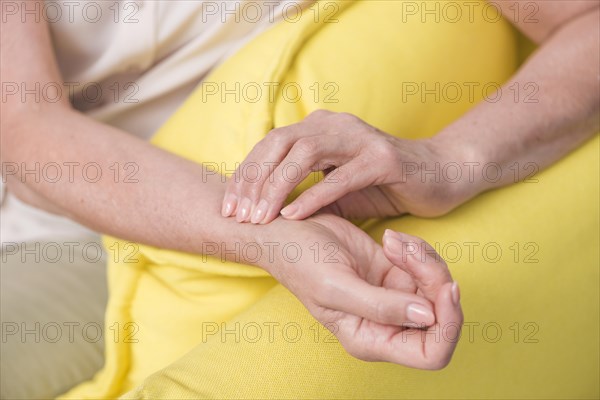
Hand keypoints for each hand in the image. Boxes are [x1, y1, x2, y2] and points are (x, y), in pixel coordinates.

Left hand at [222, 110, 477, 223]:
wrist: (440, 175)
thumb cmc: (383, 185)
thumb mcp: (336, 189)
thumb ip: (304, 192)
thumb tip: (265, 211)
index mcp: (318, 128)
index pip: (270, 146)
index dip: (246, 175)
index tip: (229, 207)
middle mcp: (334, 125)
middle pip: (279, 144)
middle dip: (253, 180)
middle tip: (237, 214)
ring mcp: (359, 138)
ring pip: (305, 155)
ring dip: (277, 187)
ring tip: (260, 217)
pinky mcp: (383, 158)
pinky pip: (341, 177)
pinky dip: (315, 196)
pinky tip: (293, 216)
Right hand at [262, 214, 462, 368]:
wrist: (289, 233)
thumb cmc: (301, 263)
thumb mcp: (335, 286)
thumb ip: (381, 306)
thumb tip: (428, 317)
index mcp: (371, 340)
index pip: (431, 354)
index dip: (448, 325)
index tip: (445, 288)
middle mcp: (387, 325)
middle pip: (442, 316)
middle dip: (436, 280)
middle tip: (409, 252)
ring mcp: (394, 299)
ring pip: (437, 287)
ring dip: (424, 259)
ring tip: (393, 241)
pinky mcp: (395, 274)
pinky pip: (425, 266)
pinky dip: (417, 249)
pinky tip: (392, 238)